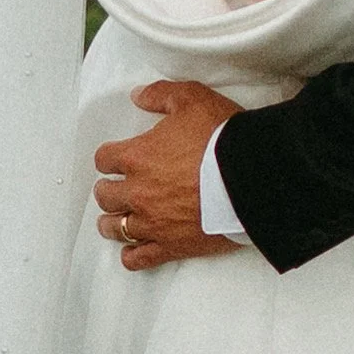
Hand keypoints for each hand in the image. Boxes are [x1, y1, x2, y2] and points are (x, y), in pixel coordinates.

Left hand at [92, 81, 243, 270]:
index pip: (104, 159)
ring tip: (113, 221)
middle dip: (107, 190)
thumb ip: (159, 94)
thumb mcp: (190, 97)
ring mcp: (153, 222)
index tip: (113, 160)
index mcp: (137, 156)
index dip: (108, 157)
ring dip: (111, 223)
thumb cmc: (219, 135)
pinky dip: (131, 255)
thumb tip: (137, 97)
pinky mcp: (171, 246)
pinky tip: (130, 251)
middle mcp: (138, 192)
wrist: (248, 177)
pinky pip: (140, 258)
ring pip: (116, 228)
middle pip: (105, 195)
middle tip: (113, 189)